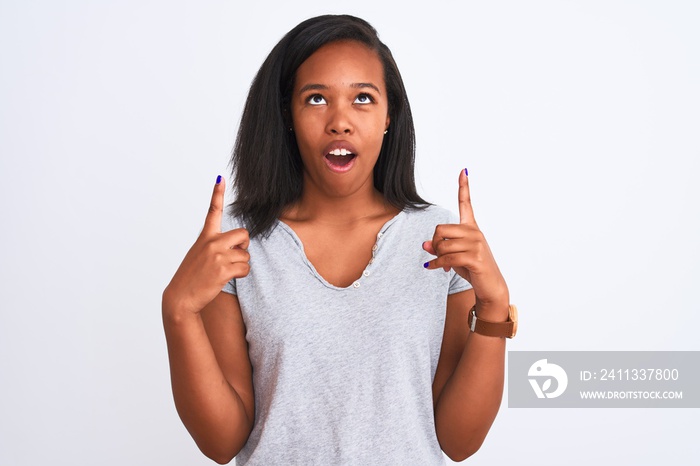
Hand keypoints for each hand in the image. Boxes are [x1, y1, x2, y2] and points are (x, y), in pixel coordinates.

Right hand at [163, 176, 249, 316]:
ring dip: (240, 264)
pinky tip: (227, 278)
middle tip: (234, 254)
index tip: (220, 178)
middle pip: (244, 234)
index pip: (212, 211)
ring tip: (224, 271)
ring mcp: (218, 255)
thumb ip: (216, 245)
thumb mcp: (199, 254)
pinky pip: (245, 268)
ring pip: (245, 255)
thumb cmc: (191, 276)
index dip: (217, 193)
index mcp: (205, 236)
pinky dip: (241, 274)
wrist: (181, 297)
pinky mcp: (223, 269)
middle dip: (244, 245)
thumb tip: (240, 244)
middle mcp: (212, 242)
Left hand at [423, 170, 508, 318]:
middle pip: (440, 229)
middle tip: (437, 255)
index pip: (467, 203)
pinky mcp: (475, 257)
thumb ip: (440, 248)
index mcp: (471, 228)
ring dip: (438, 257)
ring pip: (442, 245)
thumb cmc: (472, 269)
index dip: (464, 187)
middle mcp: (475, 232)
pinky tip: (436, 269)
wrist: (490, 286)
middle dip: (434, 243)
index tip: (463, 170)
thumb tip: (424, 245)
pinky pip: (447, 258)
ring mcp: (476, 244)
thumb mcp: (454, 256)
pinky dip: (438, 264)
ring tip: (443, 265)